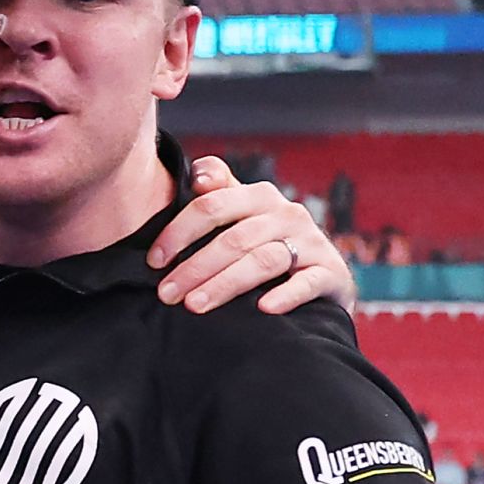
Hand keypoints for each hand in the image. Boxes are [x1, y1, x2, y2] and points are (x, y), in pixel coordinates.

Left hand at [150, 158, 357, 315]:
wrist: (322, 274)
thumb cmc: (267, 241)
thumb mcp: (241, 213)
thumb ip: (218, 192)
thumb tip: (197, 175)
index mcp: (259, 196)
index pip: (211, 205)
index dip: (178, 232)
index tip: (154, 261)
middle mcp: (287, 214)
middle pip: (234, 239)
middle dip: (195, 267)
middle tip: (167, 294)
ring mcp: (311, 242)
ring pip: (263, 260)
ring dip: (225, 284)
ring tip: (195, 305)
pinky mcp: (330, 272)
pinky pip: (307, 282)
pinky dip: (285, 295)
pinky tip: (263, 308)